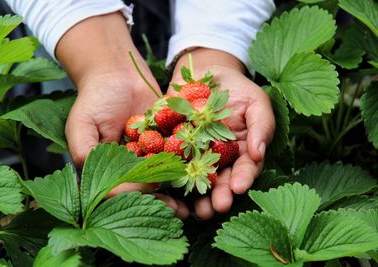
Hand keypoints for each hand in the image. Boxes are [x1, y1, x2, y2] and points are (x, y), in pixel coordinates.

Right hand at [57, 12, 188, 218]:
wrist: (118, 72)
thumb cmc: (95, 98)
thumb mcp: (80, 125)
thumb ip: (84, 154)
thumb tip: (106, 184)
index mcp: (111, 168)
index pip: (124, 190)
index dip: (137, 197)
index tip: (151, 198)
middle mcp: (133, 164)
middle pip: (149, 189)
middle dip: (163, 200)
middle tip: (180, 211)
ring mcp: (152, 152)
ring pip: (167, 176)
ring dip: (180, 189)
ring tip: (195, 202)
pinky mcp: (168, 138)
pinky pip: (180, 154)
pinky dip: (192, 164)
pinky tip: (205, 174)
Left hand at [168, 48, 274, 218]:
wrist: (206, 74)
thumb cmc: (237, 89)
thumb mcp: (257, 102)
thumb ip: (262, 126)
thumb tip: (259, 153)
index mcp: (241, 152)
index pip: (244, 169)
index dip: (243, 179)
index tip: (238, 188)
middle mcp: (218, 158)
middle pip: (219, 181)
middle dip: (217, 195)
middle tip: (215, 208)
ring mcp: (195, 154)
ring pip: (194, 178)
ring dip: (194, 195)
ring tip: (194, 210)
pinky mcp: (173, 146)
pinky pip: (169, 160)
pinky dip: (168, 172)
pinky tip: (166, 184)